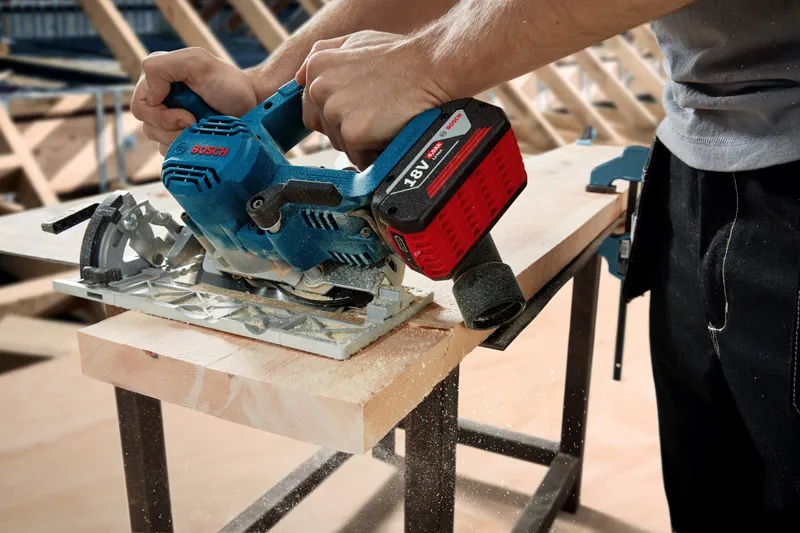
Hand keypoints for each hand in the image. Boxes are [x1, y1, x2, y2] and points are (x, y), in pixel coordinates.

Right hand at [132, 48, 257, 154]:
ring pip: (159, 141)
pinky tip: (200, 139)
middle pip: (148, 126)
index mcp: (158, 78)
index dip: (161, 116)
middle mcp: (160, 99)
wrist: (253, 105)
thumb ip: (163, 67)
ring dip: (181, 138)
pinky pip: (171, 152)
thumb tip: (149, 97)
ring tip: (201, 129)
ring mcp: (170, 121)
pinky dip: (185, 149)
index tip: (189, 116)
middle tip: (196, 122)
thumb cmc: (229, 84)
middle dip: (173, 128)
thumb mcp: (197, 63)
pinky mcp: (181, 138)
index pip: (140, 106)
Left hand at [296, 31, 453, 169]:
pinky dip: (375, 153)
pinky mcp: (354, 132)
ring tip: (385, 118)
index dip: (338, 114)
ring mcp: (335, 111)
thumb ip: (323, 54)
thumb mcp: (355, 41)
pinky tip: (389, 132)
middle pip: (327, 130)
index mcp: (317, 65)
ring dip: (364, 141)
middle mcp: (320, 87)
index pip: (312, 109)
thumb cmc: (402, 57)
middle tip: (377, 111)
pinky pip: (358, 157)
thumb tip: (300, 76)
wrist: (433, 67)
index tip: (358, 110)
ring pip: (342, 145)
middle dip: (351, 128)